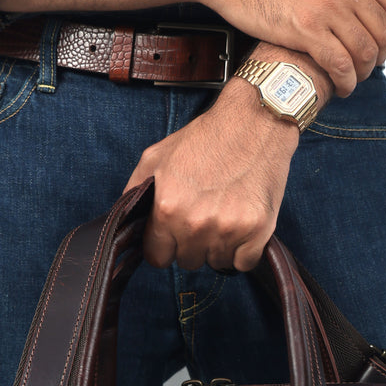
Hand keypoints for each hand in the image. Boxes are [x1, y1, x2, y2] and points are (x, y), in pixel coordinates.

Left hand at [123, 82, 297, 270]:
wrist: (255, 121)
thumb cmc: (206, 138)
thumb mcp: (155, 157)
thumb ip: (135, 192)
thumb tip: (127, 224)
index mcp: (167, 208)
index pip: (157, 258)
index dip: (165, 246)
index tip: (174, 235)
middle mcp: (196, 223)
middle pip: (188, 262)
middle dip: (192, 244)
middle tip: (205, 213)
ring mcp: (229, 229)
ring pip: (217, 263)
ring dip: (219, 246)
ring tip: (225, 212)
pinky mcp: (258, 230)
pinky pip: (244, 264)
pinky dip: (244, 250)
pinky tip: (243, 221)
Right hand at [206, 0, 385, 95]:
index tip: (381, 42)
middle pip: (382, 33)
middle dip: (378, 56)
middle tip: (365, 65)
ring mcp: (327, 8)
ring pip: (363, 52)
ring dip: (362, 73)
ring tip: (352, 78)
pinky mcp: (306, 31)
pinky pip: (339, 64)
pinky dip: (345, 81)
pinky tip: (340, 86)